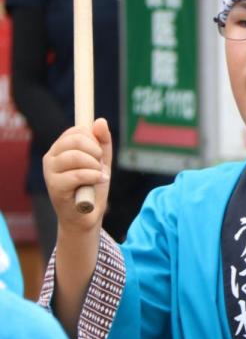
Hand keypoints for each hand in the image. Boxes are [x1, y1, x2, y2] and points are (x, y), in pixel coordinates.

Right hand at [43, 118, 111, 236]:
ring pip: (75, 156)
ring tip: (99, 175)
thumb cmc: (91, 189)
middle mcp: (51, 157)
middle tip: (100, 166)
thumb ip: (102, 143)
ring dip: (94, 165)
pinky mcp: (54, 186)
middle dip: (95, 151)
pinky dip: (93, 176)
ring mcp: (50, 172)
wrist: (86, 218)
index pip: (77, 131)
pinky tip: (99, 180)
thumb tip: (100, 121)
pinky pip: (77, 174)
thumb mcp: (101, 163)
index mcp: (60, 149)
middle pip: (76, 140)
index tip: (99, 155)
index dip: (94, 140)